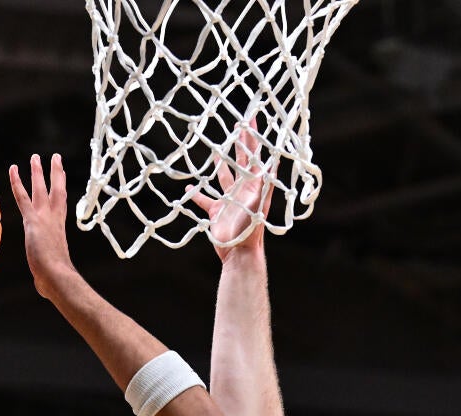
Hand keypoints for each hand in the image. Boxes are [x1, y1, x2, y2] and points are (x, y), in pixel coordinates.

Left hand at [8, 153, 75, 299]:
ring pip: (41, 190)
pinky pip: (22, 197)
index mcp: (59, 229)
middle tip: (54, 159)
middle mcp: (55, 220)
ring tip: (36, 157)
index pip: (61, 205)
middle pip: (56, 191)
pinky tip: (13, 168)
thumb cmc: (56, 282)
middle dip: (55, 174)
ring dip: (38, 172)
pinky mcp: (33, 220)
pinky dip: (17, 182)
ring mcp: (44, 218)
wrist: (57, 277)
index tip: (61, 178)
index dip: (60, 190)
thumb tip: (44, 290)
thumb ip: (45, 278)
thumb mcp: (51, 276)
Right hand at [188, 123, 272, 258]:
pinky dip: (196, 194)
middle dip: (239, 143)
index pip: (254, 155)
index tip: (251, 118)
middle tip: (237, 125)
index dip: (252, 137)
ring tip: (215, 150)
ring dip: (220, 164)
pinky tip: (189, 187)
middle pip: (240, 160)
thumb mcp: (257, 203)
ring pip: (223, 177)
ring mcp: (229, 200)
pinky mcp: (216, 211)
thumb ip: (262, 183)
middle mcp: (242, 189)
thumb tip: (272, 161)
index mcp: (254, 185)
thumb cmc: (250, 229)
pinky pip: (204, 199)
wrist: (240, 252)